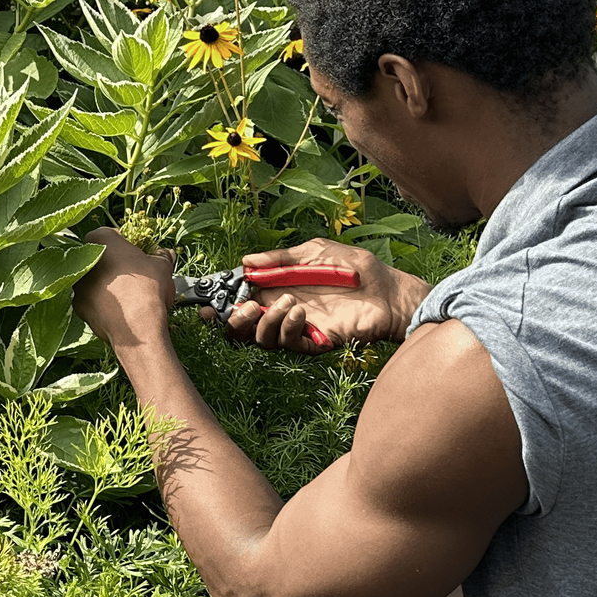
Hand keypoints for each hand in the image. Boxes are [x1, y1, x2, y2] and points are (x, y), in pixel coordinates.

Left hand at [74, 227, 176, 352]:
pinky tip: (119, 309)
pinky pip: (91, 300)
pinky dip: (102, 303)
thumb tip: (165, 254)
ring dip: (106, 284)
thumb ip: (161, 255)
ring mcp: (78, 284)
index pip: (106, 233)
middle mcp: (84, 261)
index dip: (121, 242)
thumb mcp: (162, 266)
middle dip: (112, 264)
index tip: (133, 252)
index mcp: (101, 241)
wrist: (136, 326)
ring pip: (92, 279)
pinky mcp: (79, 306)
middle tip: (131, 274)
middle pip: (98, 257)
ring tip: (127, 294)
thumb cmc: (147, 289)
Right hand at [220, 239, 428, 353]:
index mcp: (276, 288)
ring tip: (286, 302)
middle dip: (234, 321)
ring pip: (261, 339)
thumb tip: (246, 261)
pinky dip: (286, 329)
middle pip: (243, 327)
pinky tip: (299, 312)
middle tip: (244, 307)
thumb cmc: (356, 268)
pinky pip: (289, 344)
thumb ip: (280, 259)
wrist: (389, 291)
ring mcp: (297, 329)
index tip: (207, 305)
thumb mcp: (314, 252)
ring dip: (265, 322)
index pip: (240, 300)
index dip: (221, 304)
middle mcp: (282, 311)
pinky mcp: (315, 342)